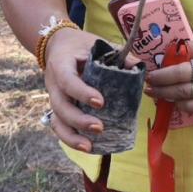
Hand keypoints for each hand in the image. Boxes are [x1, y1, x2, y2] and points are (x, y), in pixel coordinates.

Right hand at [41, 27, 105, 152]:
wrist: (58, 45)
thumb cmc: (81, 45)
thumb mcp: (97, 44)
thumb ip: (117, 54)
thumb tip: (139, 67)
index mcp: (61, 64)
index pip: (68, 80)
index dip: (82, 93)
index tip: (100, 102)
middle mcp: (53, 84)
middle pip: (60, 106)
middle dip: (79, 120)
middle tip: (100, 127)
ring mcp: (53, 97)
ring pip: (56, 121)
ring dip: (71, 136)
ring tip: (90, 147)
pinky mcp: (57, 108)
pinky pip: (59, 127)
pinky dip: (70, 139)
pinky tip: (87, 147)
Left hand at [145, 34, 192, 112]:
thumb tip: (176, 40)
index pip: (179, 51)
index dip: (162, 58)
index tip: (151, 61)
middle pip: (174, 75)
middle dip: (157, 79)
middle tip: (147, 79)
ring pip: (179, 93)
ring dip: (163, 93)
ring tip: (152, 92)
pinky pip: (190, 106)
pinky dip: (178, 104)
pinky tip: (172, 101)